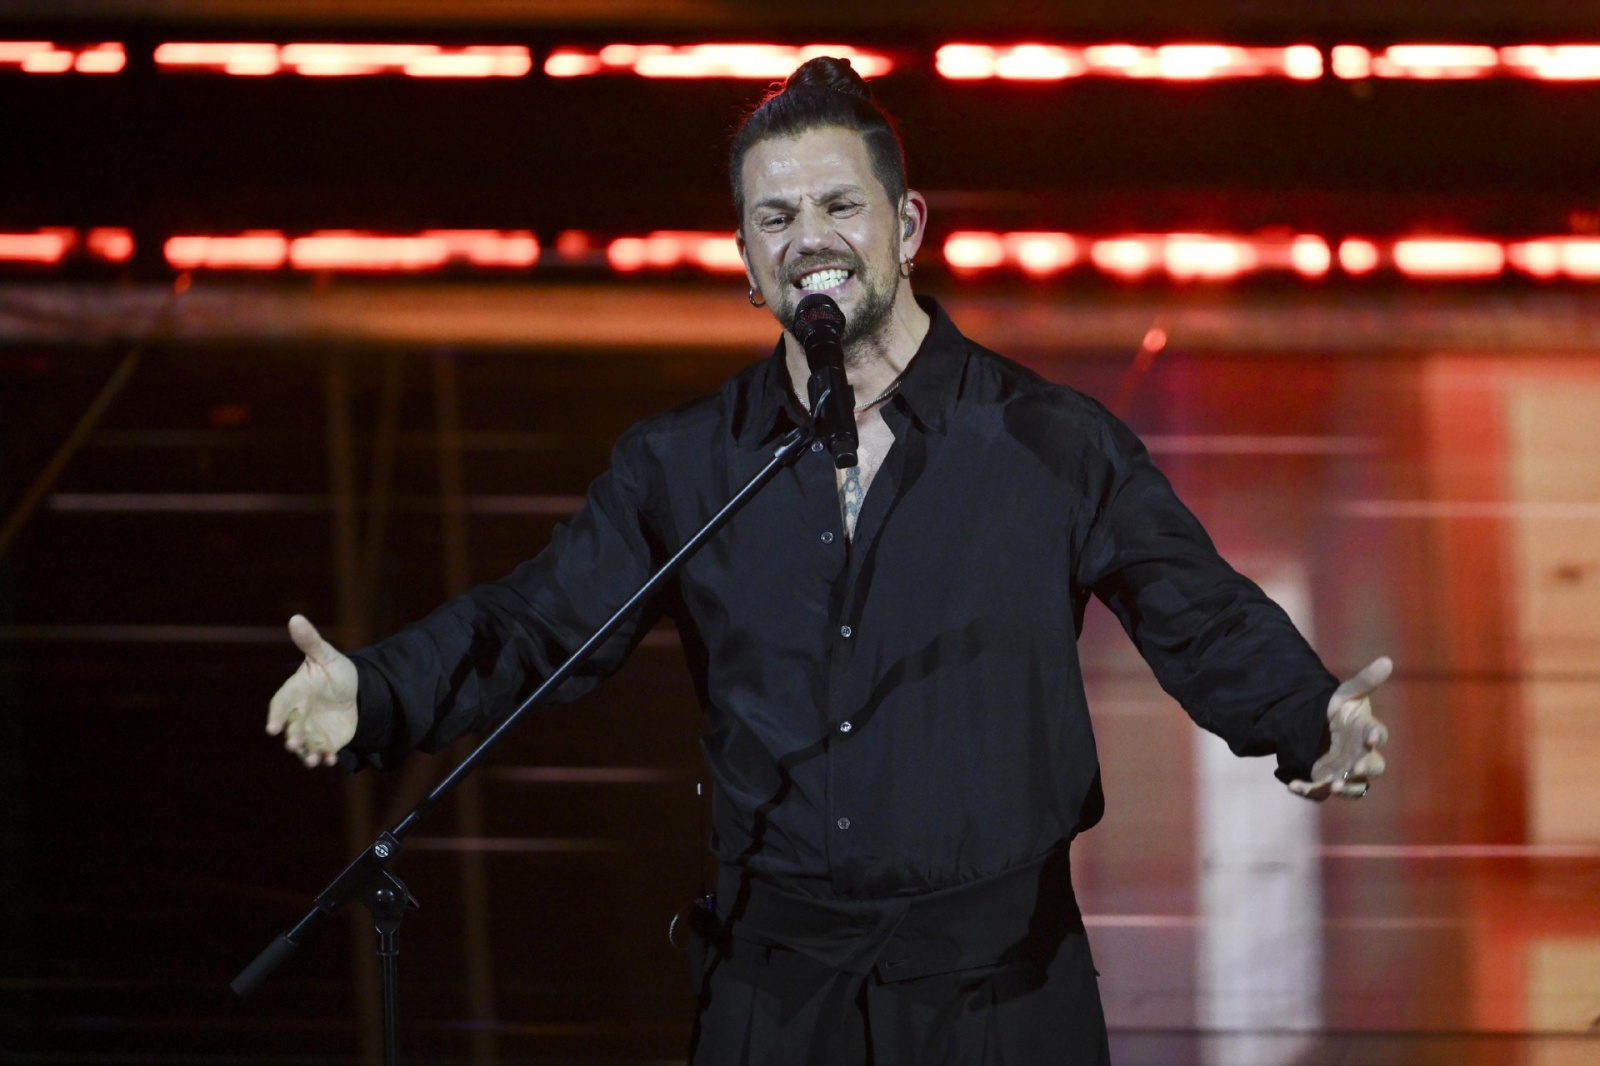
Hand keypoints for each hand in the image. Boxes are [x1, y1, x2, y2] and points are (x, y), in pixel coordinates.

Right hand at [266, 615, 358, 767]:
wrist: (353, 689)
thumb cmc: (333, 671)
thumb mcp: (326, 656)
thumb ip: (311, 642)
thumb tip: (296, 617)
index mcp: (295, 692)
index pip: (280, 704)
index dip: (275, 715)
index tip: (271, 728)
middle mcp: (299, 714)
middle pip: (291, 727)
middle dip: (292, 737)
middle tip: (294, 744)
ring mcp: (311, 729)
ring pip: (304, 745)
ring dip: (306, 754)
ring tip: (312, 760)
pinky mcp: (325, 741)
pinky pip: (322, 752)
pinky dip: (325, 758)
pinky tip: (331, 761)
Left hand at [1288, 656, 1391, 801]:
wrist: (1316, 727)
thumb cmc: (1340, 711)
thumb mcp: (1346, 694)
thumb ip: (1364, 681)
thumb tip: (1387, 660)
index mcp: (1366, 732)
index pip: (1378, 735)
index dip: (1376, 736)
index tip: (1371, 736)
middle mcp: (1360, 756)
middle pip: (1373, 767)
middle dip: (1366, 769)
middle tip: (1357, 768)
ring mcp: (1344, 771)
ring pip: (1352, 787)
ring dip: (1344, 788)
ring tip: (1333, 785)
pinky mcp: (1324, 781)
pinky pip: (1320, 791)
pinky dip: (1308, 791)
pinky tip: (1293, 785)